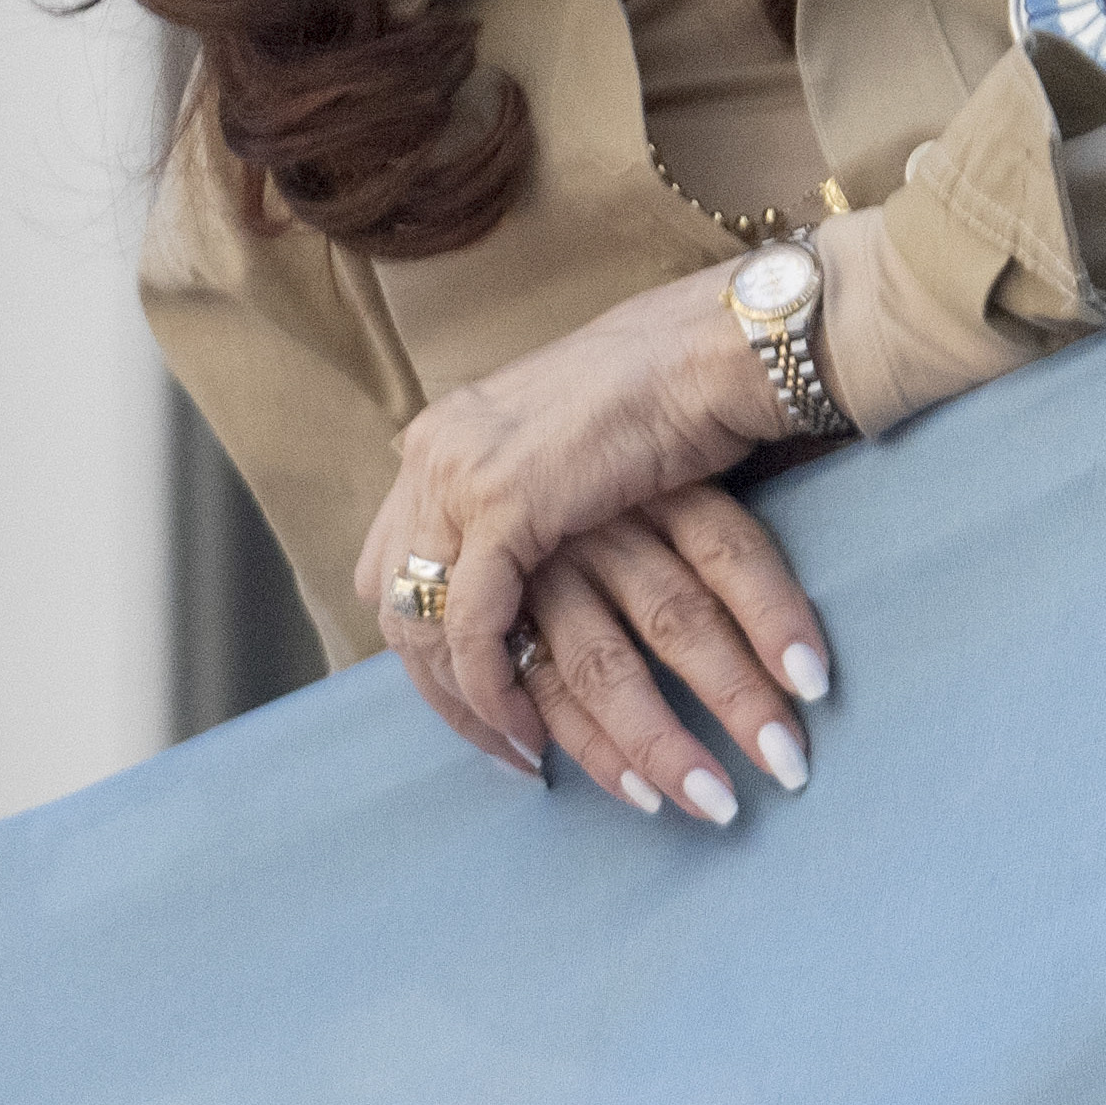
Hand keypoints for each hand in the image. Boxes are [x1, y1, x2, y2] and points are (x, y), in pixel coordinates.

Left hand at [353, 268, 834, 819]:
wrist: (712, 350)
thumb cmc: (673, 393)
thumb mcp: (575, 450)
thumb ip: (535, 495)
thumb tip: (537, 560)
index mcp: (445, 436)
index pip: (395, 561)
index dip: (429, 639)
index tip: (483, 696)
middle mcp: (431, 453)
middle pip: (393, 601)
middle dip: (437, 688)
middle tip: (495, 746)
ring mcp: (456, 474)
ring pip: (420, 624)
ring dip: (465, 704)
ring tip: (518, 755)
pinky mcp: (499, 503)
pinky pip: (471, 627)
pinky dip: (494, 687)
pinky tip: (531, 730)